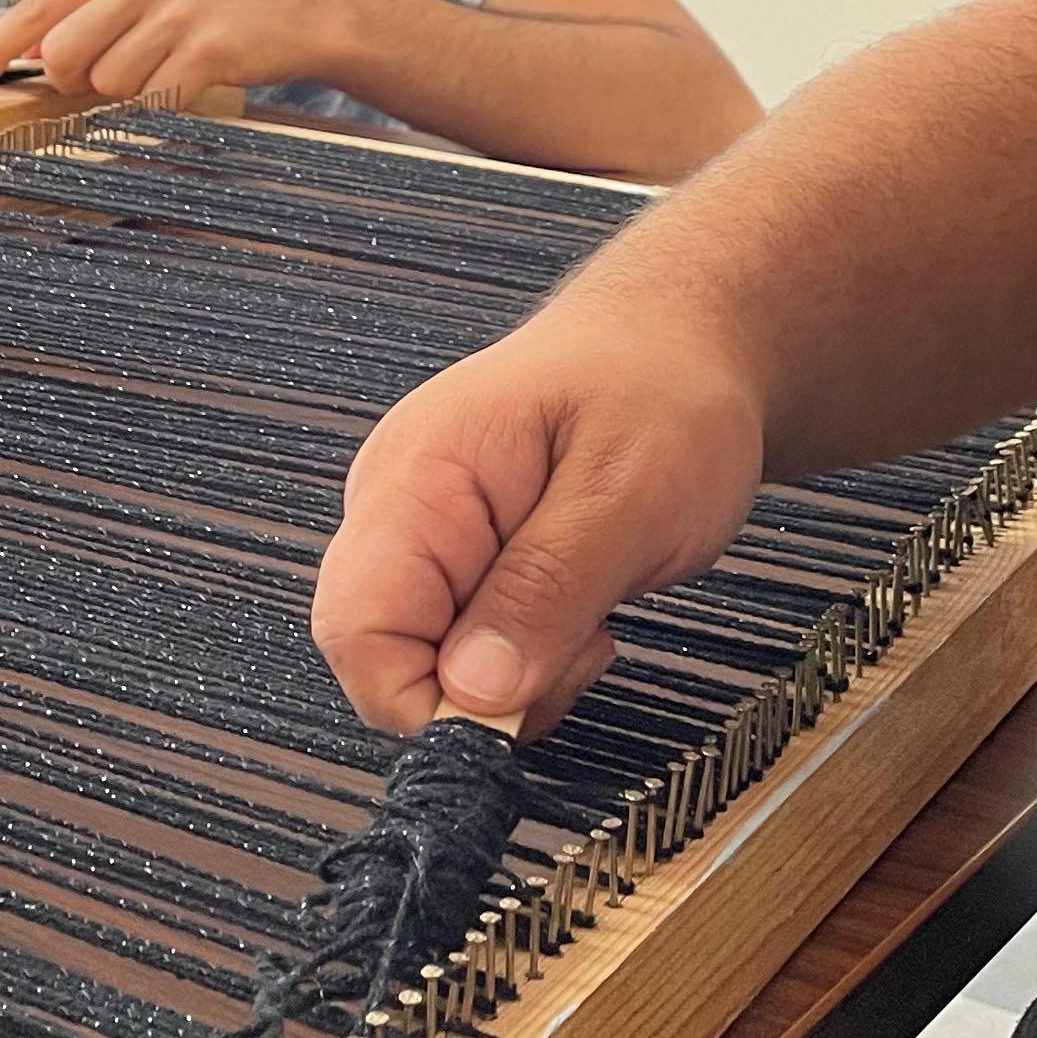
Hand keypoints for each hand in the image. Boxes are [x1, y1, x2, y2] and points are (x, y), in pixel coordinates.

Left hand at [0, 0, 350, 100]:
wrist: (297, 7)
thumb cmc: (212, 0)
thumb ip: (86, 11)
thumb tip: (24, 53)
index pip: (36, 6)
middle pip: (61, 56)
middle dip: (74, 82)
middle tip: (109, 74)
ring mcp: (175, 12)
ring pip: (107, 85)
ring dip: (128, 93)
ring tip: (164, 67)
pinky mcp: (206, 50)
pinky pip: (153, 102)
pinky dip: (164, 105)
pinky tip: (190, 79)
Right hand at [312, 289, 762, 735]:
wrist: (680, 340)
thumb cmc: (662, 389)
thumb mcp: (627, 495)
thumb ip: (547, 593)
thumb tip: (473, 697)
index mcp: (418, 476)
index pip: (356, 630)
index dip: (428, 697)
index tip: (522, 697)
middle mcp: (398, 504)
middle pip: (383, 657)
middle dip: (485, 690)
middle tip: (581, 639)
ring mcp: (424, 530)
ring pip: (429, 663)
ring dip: (516, 674)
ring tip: (587, 610)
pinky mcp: (458, 556)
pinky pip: (464, 646)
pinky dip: (526, 657)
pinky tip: (575, 608)